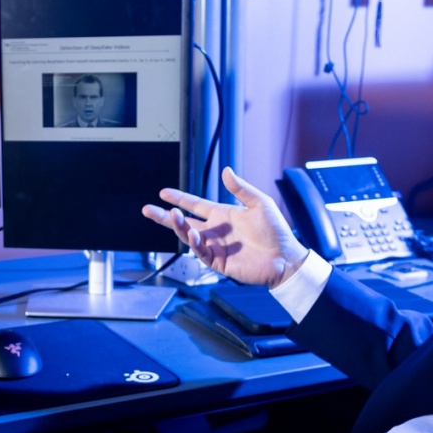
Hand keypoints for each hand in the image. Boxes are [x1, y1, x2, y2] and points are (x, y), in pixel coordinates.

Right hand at [141, 167, 309, 289]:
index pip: (195, 205)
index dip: (179, 198)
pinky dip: (196, 244)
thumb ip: (241, 189)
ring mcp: (215, 247)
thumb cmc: (276, 231)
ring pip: (189, 236)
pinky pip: (202, 252)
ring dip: (179, 227)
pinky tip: (194, 235)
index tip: (163, 193)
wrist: (284, 257)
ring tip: (171, 216)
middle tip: (147, 209)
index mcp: (222, 215)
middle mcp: (215, 231)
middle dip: (165, 216)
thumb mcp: (259, 203)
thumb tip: (226, 171)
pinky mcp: (219, 262)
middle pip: (184, 222)